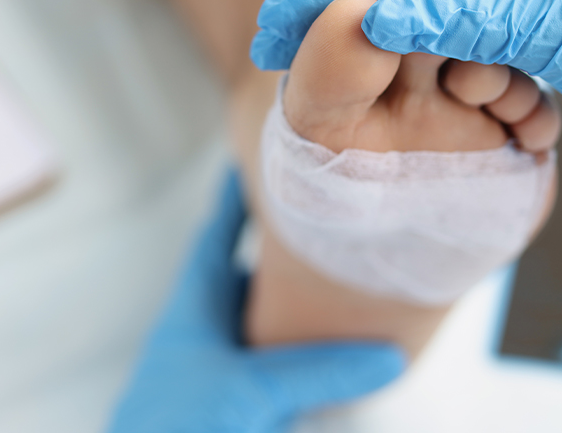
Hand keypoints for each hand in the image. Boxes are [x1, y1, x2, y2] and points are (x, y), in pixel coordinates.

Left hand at [107, 170, 404, 432]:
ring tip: (347, 275)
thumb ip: (318, 370)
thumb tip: (390, 354)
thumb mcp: (249, 391)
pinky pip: (287, 368)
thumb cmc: (171, 430)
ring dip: (304, 302)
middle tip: (328, 214)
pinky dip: (314, 356)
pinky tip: (344, 352)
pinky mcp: (248, 404)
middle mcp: (214, 329)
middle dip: (288, 245)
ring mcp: (230, 367)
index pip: (219, 233)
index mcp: (198, 307)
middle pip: (255, 270)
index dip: (238, 196)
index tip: (254, 156)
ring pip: (274, 320)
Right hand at [251, 0, 561, 193]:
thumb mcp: (550, 25)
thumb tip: (377, 18)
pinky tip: (386, 61)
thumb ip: (460, 16)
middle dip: (344, 13)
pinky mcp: (533, 8)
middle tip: (273, 38)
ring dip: (389, 41)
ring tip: (314, 55)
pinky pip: (466, 27)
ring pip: (436, 6)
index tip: (279, 19)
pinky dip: (431, 52)